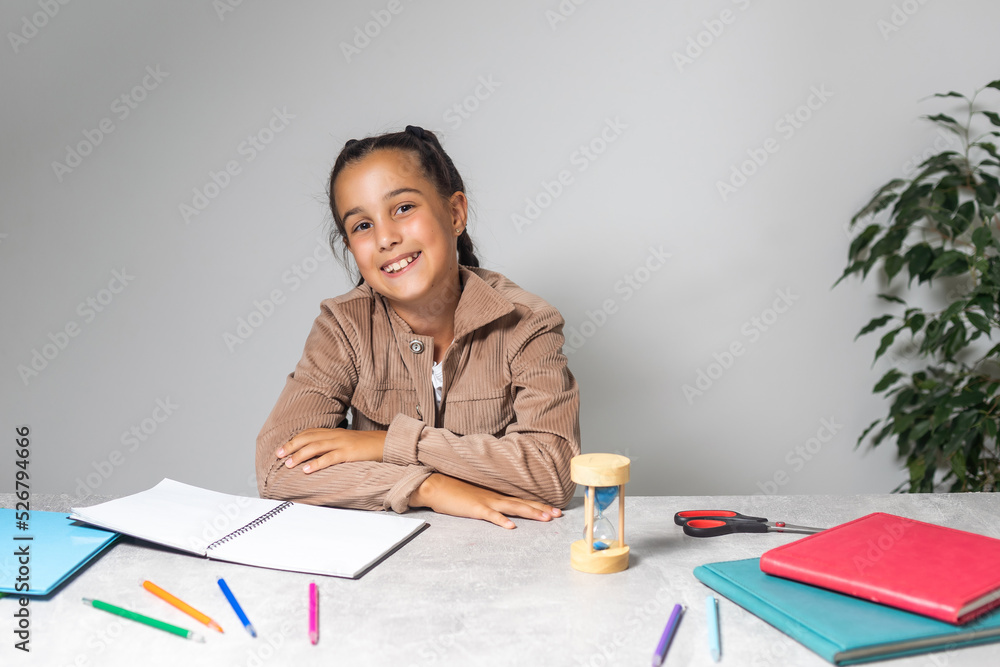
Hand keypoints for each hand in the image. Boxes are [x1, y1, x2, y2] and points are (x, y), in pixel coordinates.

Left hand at [276, 428, 386, 473]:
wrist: (385, 444)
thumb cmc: (366, 446)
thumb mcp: (346, 443)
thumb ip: (332, 446)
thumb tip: (315, 457)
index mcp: (333, 432)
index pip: (309, 433)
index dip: (294, 440)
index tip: (281, 449)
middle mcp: (335, 435)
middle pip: (308, 438)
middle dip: (291, 446)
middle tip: (278, 455)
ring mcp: (341, 443)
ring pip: (315, 447)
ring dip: (299, 456)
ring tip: (288, 464)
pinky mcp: (348, 453)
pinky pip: (329, 458)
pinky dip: (316, 464)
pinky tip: (306, 470)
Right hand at [410, 473, 562, 528]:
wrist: (436, 485)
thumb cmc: (454, 491)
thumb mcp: (476, 496)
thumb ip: (489, 502)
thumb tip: (502, 511)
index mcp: (496, 495)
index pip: (522, 500)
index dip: (539, 504)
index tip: (554, 509)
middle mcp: (495, 497)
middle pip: (523, 503)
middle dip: (542, 509)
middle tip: (558, 514)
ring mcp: (486, 502)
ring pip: (513, 507)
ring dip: (530, 512)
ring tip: (545, 518)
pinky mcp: (475, 508)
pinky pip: (490, 515)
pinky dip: (501, 520)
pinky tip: (511, 526)